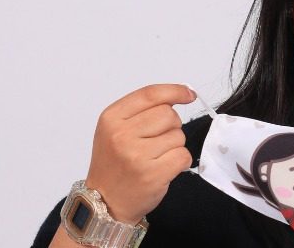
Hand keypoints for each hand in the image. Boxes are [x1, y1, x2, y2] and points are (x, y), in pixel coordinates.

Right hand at [85, 84, 194, 223]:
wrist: (104, 202)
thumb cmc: (115, 163)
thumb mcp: (116, 129)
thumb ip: (143, 109)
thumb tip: (183, 92)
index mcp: (111, 118)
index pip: (150, 94)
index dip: (175, 91)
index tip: (188, 94)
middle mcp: (121, 135)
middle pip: (169, 114)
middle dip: (171, 126)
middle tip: (156, 142)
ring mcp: (136, 155)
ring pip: (178, 135)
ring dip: (174, 146)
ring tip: (155, 158)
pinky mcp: (152, 174)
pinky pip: (183, 156)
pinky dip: (179, 162)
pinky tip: (163, 168)